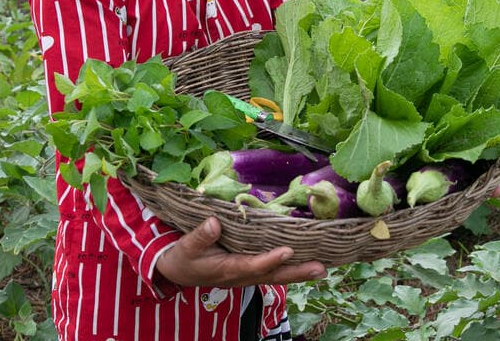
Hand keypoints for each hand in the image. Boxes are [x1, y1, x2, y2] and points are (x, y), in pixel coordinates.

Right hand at [154, 217, 325, 288]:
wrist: (178, 272)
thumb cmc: (183, 257)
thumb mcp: (186, 246)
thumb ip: (200, 236)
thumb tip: (214, 222)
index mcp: (227, 269)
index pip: (253, 265)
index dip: (270, 259)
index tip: (287, 250)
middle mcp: (241, 276)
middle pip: (273, 276)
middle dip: (297, 272)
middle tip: (320, 268)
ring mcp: (247, 276)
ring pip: (277, 276)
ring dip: (299, 273)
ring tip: (321, 268)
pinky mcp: (249, 272)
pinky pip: (273, 273)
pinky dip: (291, 270)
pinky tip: (306, 264)